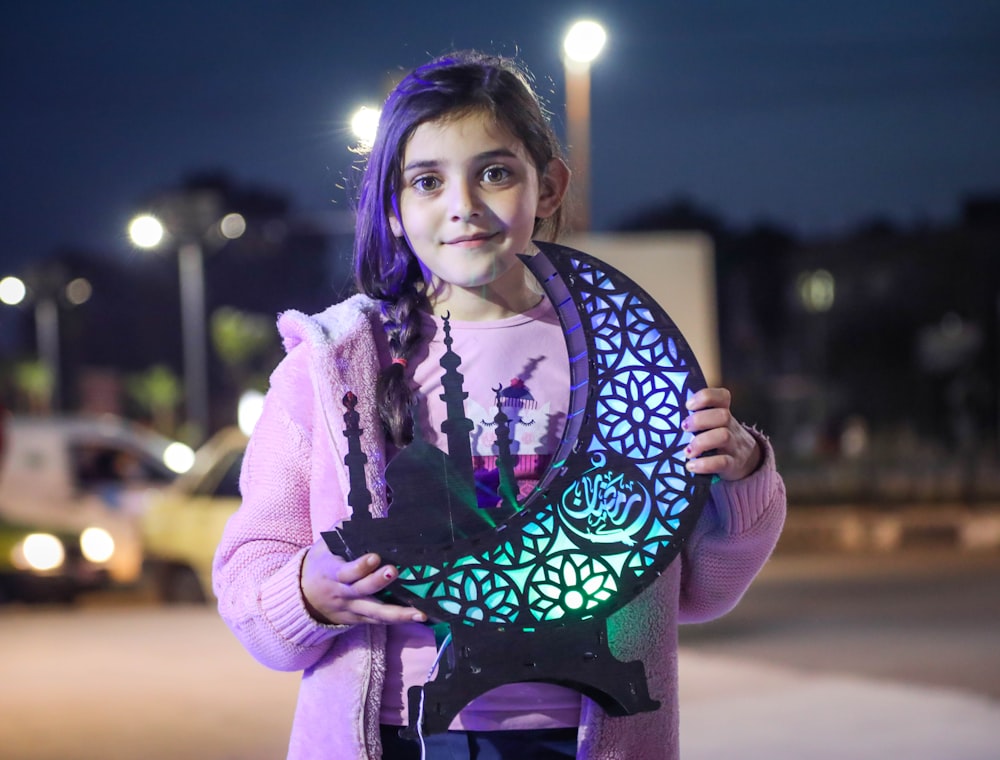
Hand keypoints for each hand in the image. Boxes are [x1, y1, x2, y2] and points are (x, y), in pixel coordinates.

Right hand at [300, 540, 426, 625]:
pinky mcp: (359, 618)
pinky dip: (399, 619)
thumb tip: (367, 513)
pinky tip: (419, 616)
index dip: (360, 566)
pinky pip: (379, 621)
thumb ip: (343, 530)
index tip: (375, 556)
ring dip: (398, 613)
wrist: (303, 596)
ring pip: (375, 613)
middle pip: (361, 590)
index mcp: (332, 572)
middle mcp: (343, 592)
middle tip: (394, 570)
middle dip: (378, 581)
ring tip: (419, 613)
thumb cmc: (321, 563)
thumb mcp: (325, 545)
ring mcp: (352, 608)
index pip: (346, 571)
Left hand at [682, 387, 761, 481]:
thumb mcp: (711, 425)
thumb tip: (658, 415)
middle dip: (699, 420)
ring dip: (701, 442)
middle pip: (723, 415)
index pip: (722, 396)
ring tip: (687, 451)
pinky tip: (690, 466)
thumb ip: (694, 418)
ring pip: (723, 436)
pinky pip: (723, 462)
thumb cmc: (716, 439)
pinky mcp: (732, 464)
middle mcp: (731, 426)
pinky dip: (705, 465)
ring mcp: (733, 445)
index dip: (705, 397)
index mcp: (723, 413)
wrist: (745, 462)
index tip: (688, 405)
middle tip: (684, 427)